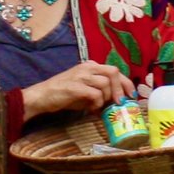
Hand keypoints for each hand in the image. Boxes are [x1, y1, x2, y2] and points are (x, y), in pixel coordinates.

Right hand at [19, 61, 135, 120]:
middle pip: (113, 72)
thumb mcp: (84, 91)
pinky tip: (90, 108)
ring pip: (106, 83)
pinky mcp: (75, 86)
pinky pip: (95, 93)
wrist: (41, 96)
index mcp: (90, 66)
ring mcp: (80, 76)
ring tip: (99, 106)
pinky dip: (96, 103)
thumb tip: (115, 103)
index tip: (131, 96)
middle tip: (120, 103)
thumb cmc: (63, 95)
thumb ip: (99, 92)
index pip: (114, 70)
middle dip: (120, 88)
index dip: (126, 83)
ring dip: (106, 97)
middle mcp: (87, 67)